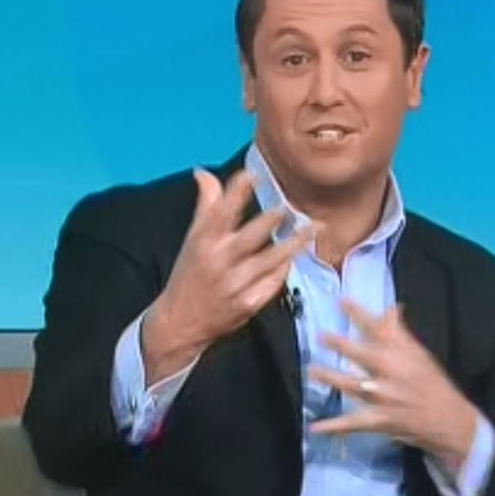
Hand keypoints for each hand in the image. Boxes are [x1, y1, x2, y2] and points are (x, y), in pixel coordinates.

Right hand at [143, 169, 316, 379]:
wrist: (181, 322)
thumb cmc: (190, 274)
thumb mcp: (192, 239)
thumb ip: (205, 206)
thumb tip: (203, 173)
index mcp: (203, 242)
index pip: (220, 212)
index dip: (236, 192)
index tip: (252, 174)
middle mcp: (219, 261)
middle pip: (250, 237)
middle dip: (271, 220)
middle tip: (289, 206)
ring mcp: (234, 284)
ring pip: (270, 260)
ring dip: (293, 244)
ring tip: (313, 228)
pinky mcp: (247, 304)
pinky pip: (272, 283)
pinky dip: (284, 269)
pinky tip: (293, 257)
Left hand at [308, 299, 479, 468]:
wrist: (449, 418)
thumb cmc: (433, 385)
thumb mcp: (421, 354)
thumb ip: (400, 333)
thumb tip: (392, 308)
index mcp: (400, 352)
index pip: (376, 326)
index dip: (356, 312)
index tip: (340, 301)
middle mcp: (388, 370)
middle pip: (358, 353)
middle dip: (338, 343)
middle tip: (321, 335)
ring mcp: (380, 395)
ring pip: (348, 384)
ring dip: (328, 377)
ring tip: (311, 371)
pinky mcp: (377, 418)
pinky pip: (350, 423)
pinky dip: (332, 426)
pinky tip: (314, 428)